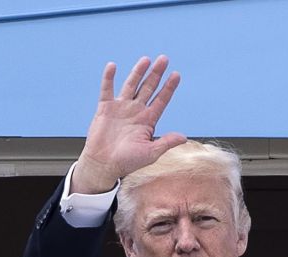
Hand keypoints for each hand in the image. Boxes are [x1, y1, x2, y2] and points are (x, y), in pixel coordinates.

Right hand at [73, 55, 185, 193]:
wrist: (103, 165)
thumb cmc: (127, 162)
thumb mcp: (150, 153)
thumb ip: (166, 142)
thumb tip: (184, 137)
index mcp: (148, 120)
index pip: (161, 99)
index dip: (169, 87)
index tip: (176, 74)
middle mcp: (135, 111)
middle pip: (148, 88)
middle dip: (156, 74)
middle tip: (164, 59)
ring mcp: (120, 108)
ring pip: (131, 85)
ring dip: (138, 72)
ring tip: (145, 60)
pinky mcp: (105, 109)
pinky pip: (107, 90)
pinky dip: (109, 78)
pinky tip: (112, 66)